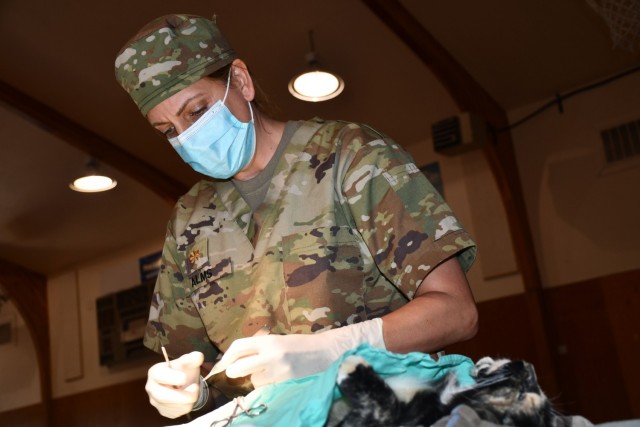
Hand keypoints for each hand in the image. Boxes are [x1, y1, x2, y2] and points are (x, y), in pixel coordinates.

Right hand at [145, 351, 203, 418]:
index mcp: (155, 372)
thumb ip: (193, 359)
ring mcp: (156, 401)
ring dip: (188, 400)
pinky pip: (176, 413)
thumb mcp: (188, 362)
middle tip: (196, 387)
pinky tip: (187, 398)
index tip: (184, 378)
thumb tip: (198, 356)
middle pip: (163, 396)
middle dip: (183, 394)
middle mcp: (151, 388)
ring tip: (192, 390)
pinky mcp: (163, 411)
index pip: (159, 376)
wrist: (183, 383)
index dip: (173, 377)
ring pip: (173, 406)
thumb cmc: (183, 370)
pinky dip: (186, 406)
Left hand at [219, 318, 384, 387]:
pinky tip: (272, 377)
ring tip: (260, 373)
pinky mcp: (285, 378)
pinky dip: (264, 382)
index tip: (224, 362)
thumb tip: (238, 356)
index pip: (238, 346)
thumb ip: (260, 346)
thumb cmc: (299, 344)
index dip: (227, 356)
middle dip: (233, 371)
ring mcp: (277, 367)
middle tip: (233, 372)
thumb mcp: (278, 340)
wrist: (324, 350)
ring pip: (252, 378)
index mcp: (268, 339)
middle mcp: (270, 352)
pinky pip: (265, 384)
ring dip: (252, 378)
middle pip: (238, 366)